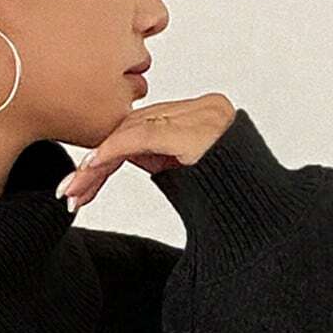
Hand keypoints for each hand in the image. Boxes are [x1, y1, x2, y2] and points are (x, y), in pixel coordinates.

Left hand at [55, 92, 236, 211]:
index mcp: (202, 113)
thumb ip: (154, 156)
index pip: (142, 126)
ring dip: (97, 164)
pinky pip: (145, 135)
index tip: (77, 184)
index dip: (105, 153)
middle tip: (67, 192)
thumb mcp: (180, 175)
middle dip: (95, 163)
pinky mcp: (201, 132)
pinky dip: (113, 150)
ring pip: (134, 131)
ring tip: (74, 192)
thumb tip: (109, 155)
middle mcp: (206, 107)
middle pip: (134, 127)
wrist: (265, 225)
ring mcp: (206, 116)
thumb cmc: (227, 208)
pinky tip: (90, 168)